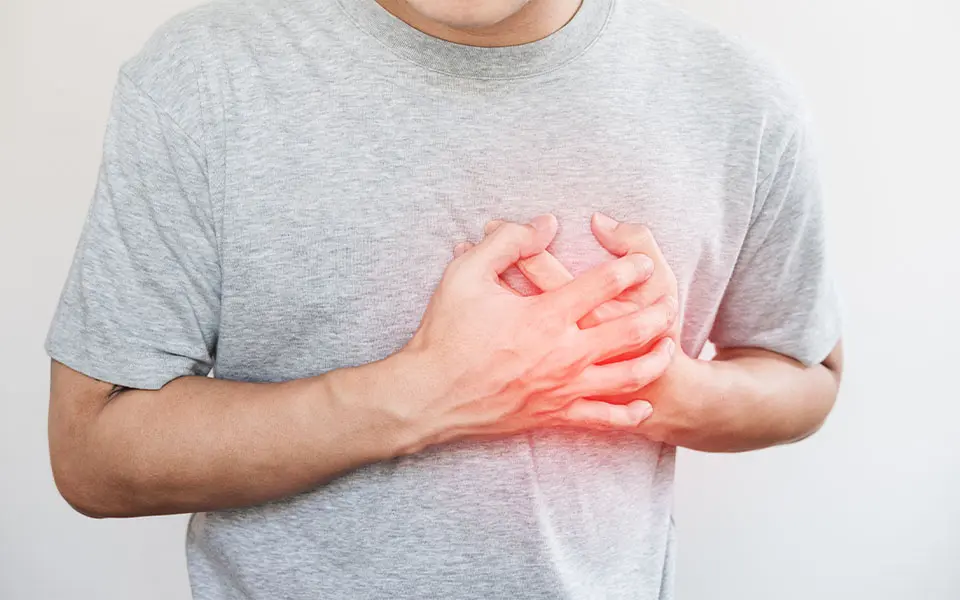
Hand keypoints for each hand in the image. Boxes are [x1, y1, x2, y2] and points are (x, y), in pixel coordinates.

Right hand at [393, 214, 678, 454]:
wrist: (428, 396)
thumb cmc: (444, 334)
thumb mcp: (466, 274)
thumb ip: (508, 242)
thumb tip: (545, 224)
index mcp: (546, 315)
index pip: (603, 284)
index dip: (630, 267)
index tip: (642, 261)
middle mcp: (563, 353)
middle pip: (630, 331)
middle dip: (657, 314)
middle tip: (670, 302)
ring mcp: (562, 388)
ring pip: (627, 376)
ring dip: (654, 359)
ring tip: (668, 347)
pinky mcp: (554, 416)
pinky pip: (602, 419)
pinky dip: (628, 414)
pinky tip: (643, 406)